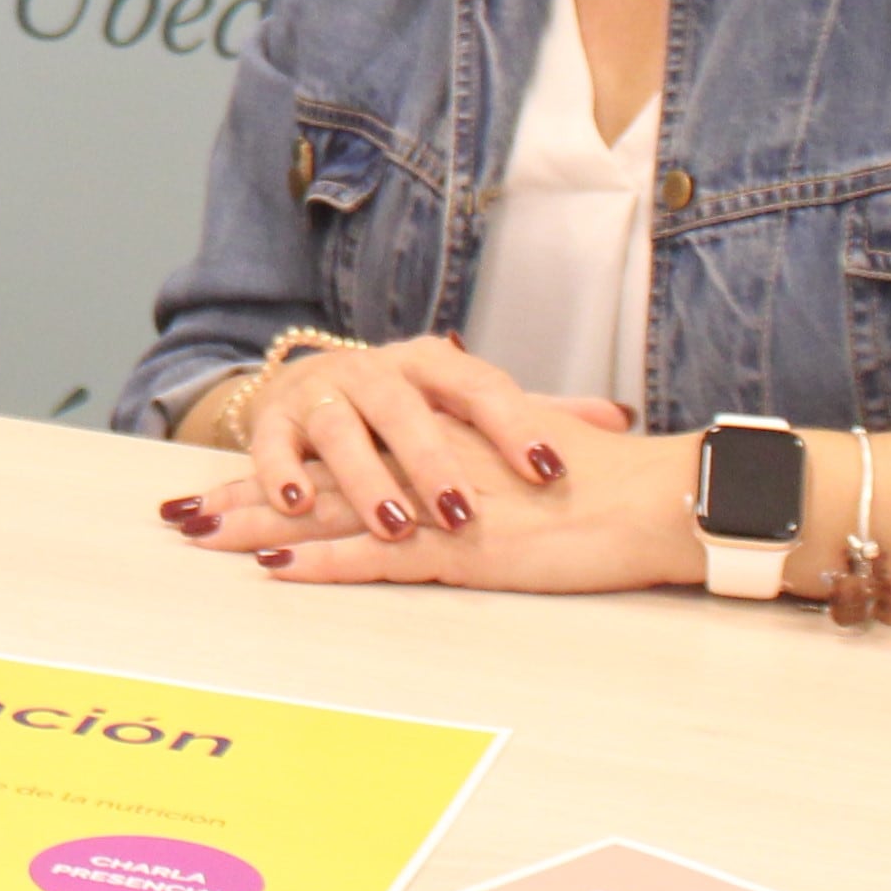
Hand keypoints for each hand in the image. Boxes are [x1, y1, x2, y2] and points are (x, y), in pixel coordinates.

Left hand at [177, 422, 704, 594]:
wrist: (655, 497)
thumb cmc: (606, 485)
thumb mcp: (526, 457)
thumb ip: (482, 455)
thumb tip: (454, 468)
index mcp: (438, 441)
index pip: (340, 450)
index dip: (280, 465)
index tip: (224, 480)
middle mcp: (427, 466)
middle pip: (319, 478)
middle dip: (247, 496)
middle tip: (182, 512)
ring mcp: (441, 507)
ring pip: (333, 512)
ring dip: (263, 525)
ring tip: (203, 535)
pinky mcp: (465, 550)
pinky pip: (380, 557)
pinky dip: (325, 564)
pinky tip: (278, 569)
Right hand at [180, 333, 625, 539]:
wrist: (309, 385)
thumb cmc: (403, 408)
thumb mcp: (464, 405)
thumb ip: (535, 414)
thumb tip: (619, 417)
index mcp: (429, 363)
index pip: (478, 386)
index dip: (514, 425)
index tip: (552, 471)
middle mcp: (374, 370)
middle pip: (404, 408)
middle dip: (432, 461)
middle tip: (462, 513)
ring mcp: (321, 392)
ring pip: (341, 430)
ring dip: (366, 479)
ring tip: (393, 526)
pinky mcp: (272, 419)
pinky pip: (272, 445)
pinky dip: (281, 472)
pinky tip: (297, 505)